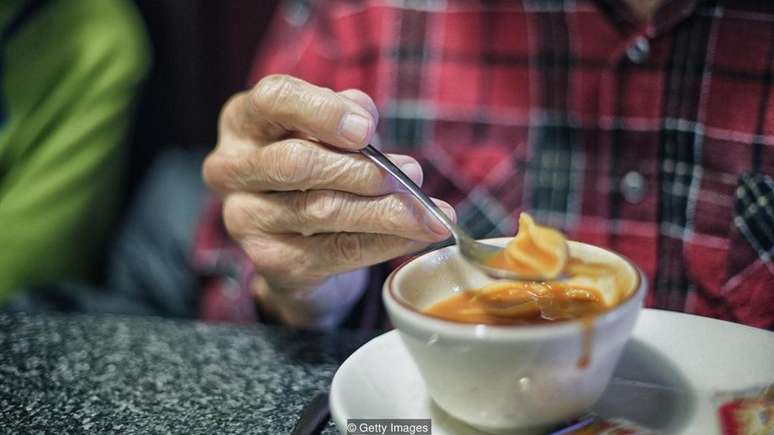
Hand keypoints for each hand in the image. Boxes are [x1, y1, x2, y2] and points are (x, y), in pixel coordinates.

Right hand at [203, 75, 454, 324]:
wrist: (301, 241)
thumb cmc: (320, 167)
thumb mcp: (331, 131)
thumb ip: (347, 115)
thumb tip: (363, 117)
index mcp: (244, 120)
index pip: (274, 99)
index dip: (322, 111)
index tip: (367, 130)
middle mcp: (231, 168)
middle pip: (296, 163)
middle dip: (361, 170)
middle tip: (411, 174)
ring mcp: (245, 218)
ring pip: (321, 211)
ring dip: (385, 211)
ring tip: (428, 212)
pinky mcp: (271, 261)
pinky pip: (336, 251)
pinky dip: (384, 244)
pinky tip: (416, 236)